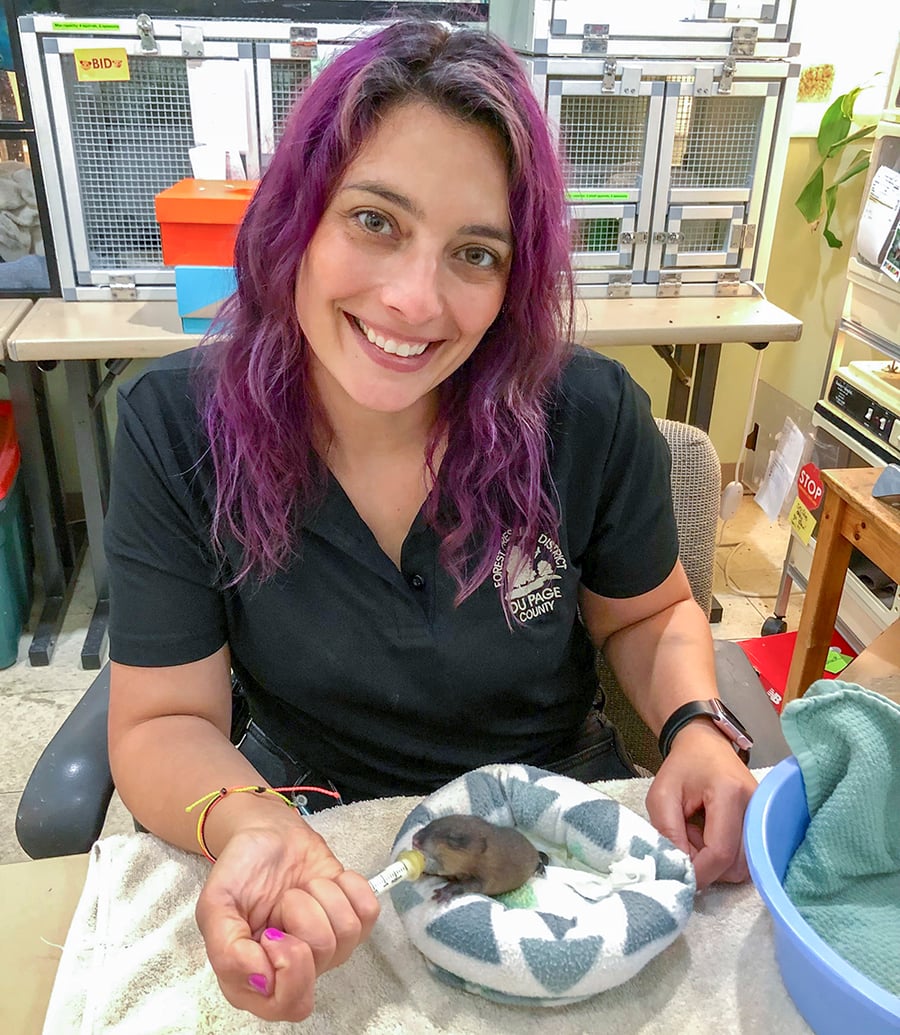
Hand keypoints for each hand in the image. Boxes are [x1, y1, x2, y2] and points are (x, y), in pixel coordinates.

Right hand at [195, 815, 379, 1021]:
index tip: (271, 931)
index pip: (288, 1003)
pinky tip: (325, 882)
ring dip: (321, 896)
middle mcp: (294, 971)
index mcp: (254, 981)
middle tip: (284, 902)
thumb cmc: (240, 870)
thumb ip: (226, 950)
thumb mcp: (215, 905)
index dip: (287, 963)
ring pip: (347, 933)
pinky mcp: (352, 918)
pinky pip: (368, 912)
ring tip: (300, 889)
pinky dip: (348, 887)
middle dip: (304, 917)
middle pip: (322, 959)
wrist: (267, 835)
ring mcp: (327, 946)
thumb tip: (262, 981)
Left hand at [645, 719, 757, 888]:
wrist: (705, 745)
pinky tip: (711, 836)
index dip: (699, 871)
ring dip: (716, 863)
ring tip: (697, 834)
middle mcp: (756, 806)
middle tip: (685, 839)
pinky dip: (726, 857)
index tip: (678, 871)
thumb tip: (681, 868)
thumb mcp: (661, 795)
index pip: (720, 852)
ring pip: (744, 867)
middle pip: (736, 865)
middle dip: (706, 865)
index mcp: (729, 793)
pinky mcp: (765, 824)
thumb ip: (667, 832)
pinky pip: (747, 857)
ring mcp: (764, 816)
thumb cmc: (682, 766)